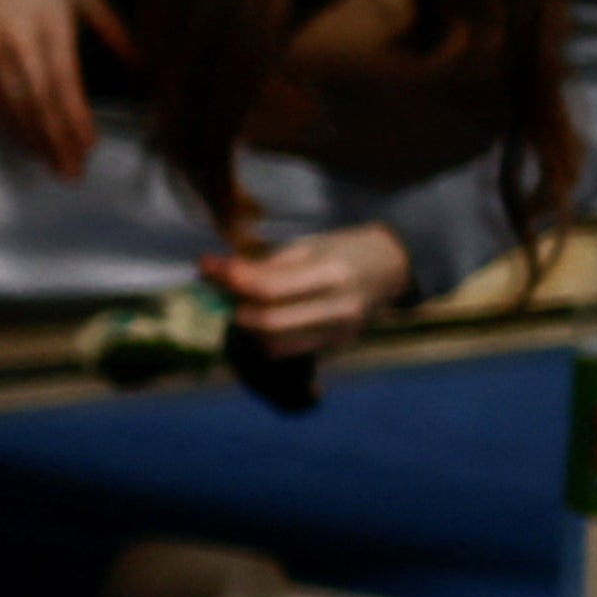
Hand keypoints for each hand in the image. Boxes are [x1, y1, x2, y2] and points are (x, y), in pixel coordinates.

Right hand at [0, 0, 129, 180]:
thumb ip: (113, 30)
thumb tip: (145, 66)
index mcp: (50, 28)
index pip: (63, 83)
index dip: (75, 118)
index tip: (89, 145)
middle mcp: (18, 45)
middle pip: (37, 103)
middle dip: (55, 140)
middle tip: (71, 172)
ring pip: (12, 105)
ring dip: (31, 138)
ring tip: (49, 163)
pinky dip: (7, 123)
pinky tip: (21, 139)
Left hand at [206, 222, 411, 360]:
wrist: (392, 267)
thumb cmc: (344, 249)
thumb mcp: (308, 246)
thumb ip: (267, 265)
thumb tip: (217, 273)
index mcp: (331, 274)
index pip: (267, 286)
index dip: (229, 277)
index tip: (204, 264)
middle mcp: (338, 308)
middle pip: (269, 322)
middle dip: (234, 307)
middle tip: (219, 289)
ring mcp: (341, 331)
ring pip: (276, 344)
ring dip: (248, 328)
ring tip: (239, 304)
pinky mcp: (337, 344)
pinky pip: (290, 349)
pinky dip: (266, 338)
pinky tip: (260, 319)